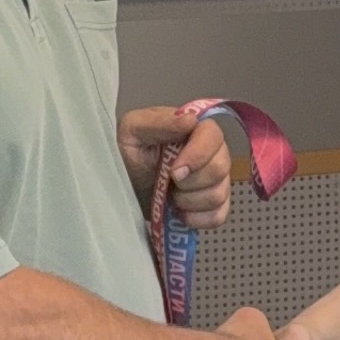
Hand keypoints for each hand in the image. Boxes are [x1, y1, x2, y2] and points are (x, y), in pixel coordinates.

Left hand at [118, 105, 230, 230]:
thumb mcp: (132, 130)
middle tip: (168, 182)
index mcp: (194, 130)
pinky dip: (197, 219)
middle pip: (220, 168)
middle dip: (190, 182)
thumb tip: (190, 120)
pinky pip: (218, 216)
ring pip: (219, 194)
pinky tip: (179, 213)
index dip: (198, 155)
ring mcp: (214, 181)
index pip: (214, 136)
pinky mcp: (211, 207)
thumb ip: (160, 122)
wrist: (118, 184)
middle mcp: (211, 153)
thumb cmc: (126, 152)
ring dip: (190, 201)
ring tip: (169, 197)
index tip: (174, 172)